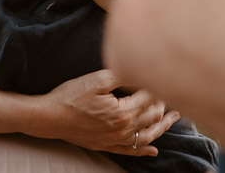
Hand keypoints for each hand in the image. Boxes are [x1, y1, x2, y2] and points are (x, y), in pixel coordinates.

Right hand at [35, 68, 179, 156]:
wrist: (49, 117)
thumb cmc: (71, 95)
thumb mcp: (97, 80)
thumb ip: (122, 76)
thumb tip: (140, 73)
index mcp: (122, 112)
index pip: (149, 99)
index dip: (157, 87)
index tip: (163, 76)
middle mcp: (122, 129)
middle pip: (151, 118)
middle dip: (164, 106)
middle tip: (175, 94)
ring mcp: (114, 140)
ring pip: (146, 136)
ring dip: (162, 128)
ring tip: (175, 119)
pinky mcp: (106, 146)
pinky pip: (130, 151)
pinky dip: (143, 151)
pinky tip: (154, 151)